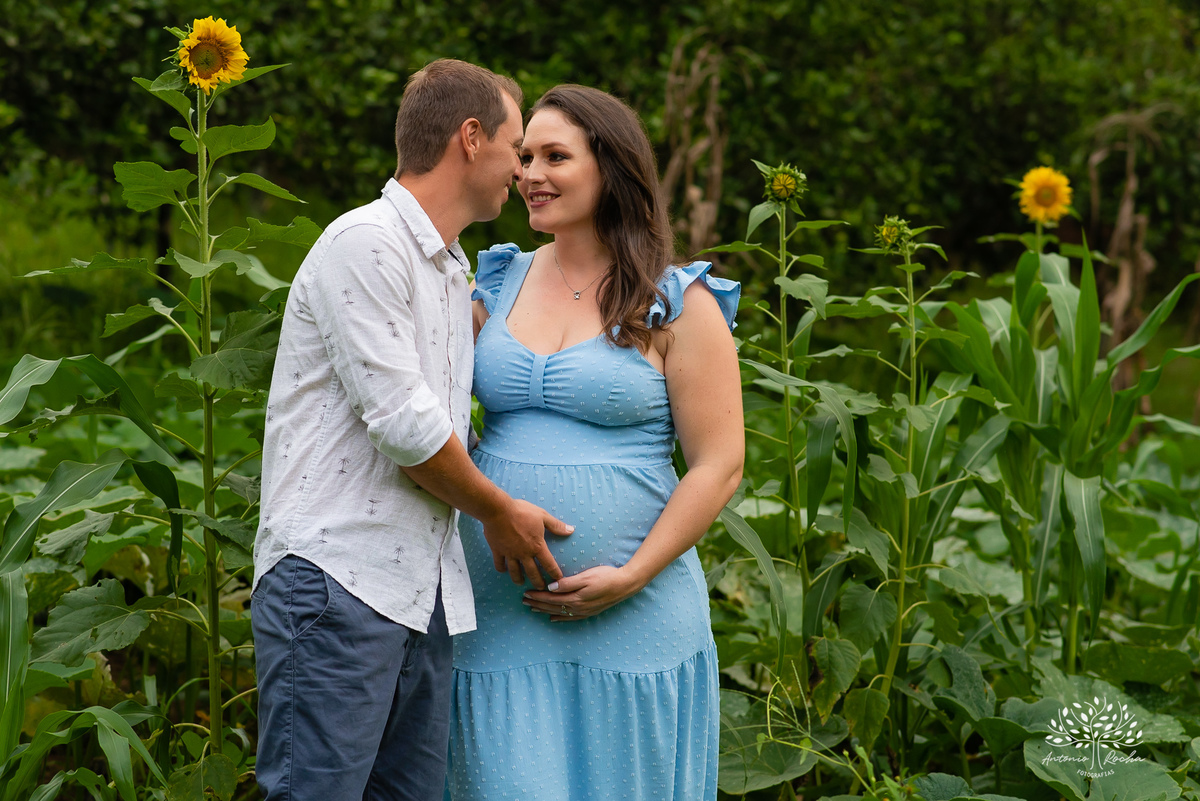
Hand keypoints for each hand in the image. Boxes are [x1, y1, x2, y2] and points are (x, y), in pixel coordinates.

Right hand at [480, 498, 572, 588]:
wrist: (499, 511)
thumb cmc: (522, 512)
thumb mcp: (542, 516)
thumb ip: (556, 525)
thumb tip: (571, 530)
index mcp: (537, 546)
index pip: (548, 564)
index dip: (554, 573)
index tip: (558, 579)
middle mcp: (524, 553)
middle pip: (532, 572)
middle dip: (538, 582)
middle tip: (541, 588)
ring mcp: (510, 553)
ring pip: (515, 571)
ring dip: (519, 578)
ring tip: (521, 583)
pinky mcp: (498, 550)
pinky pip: (499, 563)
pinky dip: (501, 568)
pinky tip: (503, 570)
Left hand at [522, 565, 642, 621]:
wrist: (625, 585)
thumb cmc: (606, 576)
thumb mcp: (586, 576)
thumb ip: (567, 583)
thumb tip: (550, 587)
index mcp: (575, 598)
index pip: (551, 598)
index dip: (537, 596)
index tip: (526, 593)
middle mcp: (577, 608)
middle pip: (552, 606)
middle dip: (537, 603)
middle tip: (524, 601)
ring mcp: (584, 611)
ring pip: (559, 613)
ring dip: (545, 610)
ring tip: (533, 609)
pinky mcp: (589, 612)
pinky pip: (570, 618)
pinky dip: (559, 618)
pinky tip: (552, 618)